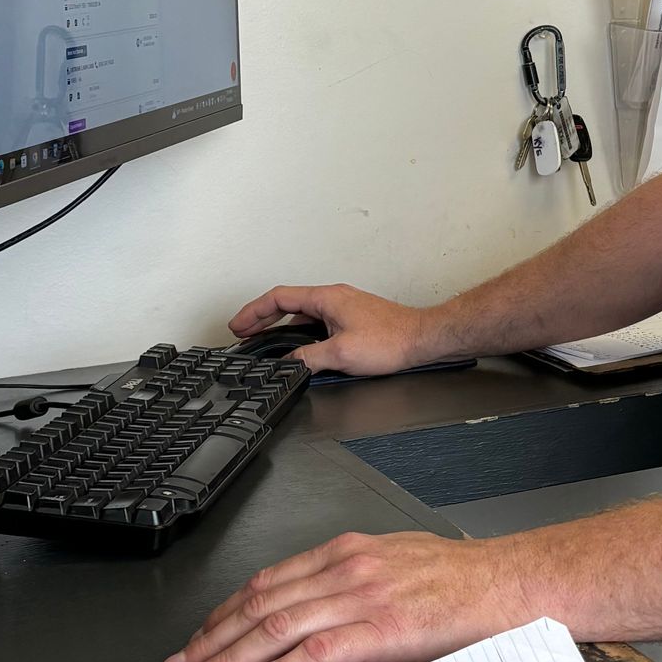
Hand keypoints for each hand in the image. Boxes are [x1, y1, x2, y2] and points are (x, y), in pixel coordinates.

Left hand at [159, 531, 524, 661]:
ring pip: (276, 626)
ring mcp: (363, 595)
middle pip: (260, 602)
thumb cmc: (467, 582)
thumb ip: (354, 586)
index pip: (268, 580)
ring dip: (229, 658)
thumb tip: (319, 620)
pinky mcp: (382, 628)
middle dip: (211, 638)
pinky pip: (314, 652)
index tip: (199, 636)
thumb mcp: (398, 566)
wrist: (516, 583)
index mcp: (349, 551)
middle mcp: (348, 567)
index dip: (225, 611)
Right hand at [227, 282, 439, 376]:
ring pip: (303, 313)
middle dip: (262, 317)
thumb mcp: (341, 354)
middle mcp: (334, 298)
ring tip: (264, 340)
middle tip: (243, 332)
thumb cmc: (392, 340)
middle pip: (288, 303)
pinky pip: (317, 321)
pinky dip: (300, 331)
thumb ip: (309, 358)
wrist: (423, 339)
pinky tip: (299, 348)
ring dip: (281, 325)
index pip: (279, 298)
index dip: (253, 311)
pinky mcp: (353, 319)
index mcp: (326, 298)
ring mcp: (344, 307)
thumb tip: (289, 364)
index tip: (238, 325)